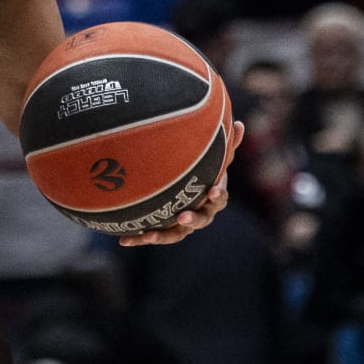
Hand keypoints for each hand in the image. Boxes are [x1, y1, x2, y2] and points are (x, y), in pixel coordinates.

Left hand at [119, 121, 244, 246]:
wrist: (185, 189)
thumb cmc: (203, 171)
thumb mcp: (214, 157)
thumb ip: (227, 143)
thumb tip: (240, 123)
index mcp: (213, 198)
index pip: (220, 199)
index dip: (218, 195)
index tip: (212, 190)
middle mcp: (201, 214)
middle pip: (201, 221)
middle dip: (192, 219)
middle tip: (182, 217)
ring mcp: (182, 225)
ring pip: (176, 235)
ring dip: (163, 236)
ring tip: (149, 236)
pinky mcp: (165, 230)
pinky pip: (153, 236)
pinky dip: (139, 238)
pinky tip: (123, 240)